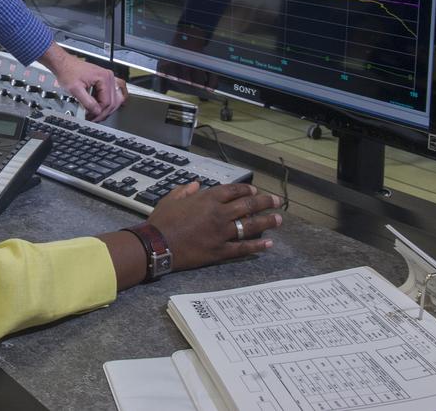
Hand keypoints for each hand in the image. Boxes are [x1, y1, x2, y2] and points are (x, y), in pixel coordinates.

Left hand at [38, 42, 124, 121]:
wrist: (63, 64)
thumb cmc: (68, 71)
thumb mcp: (75, 89)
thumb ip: (87, 102)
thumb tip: (96, 112)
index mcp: (104, 78)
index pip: (107, 102)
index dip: (99, 113)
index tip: (91, 118)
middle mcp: (109, 77)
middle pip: (113, 101)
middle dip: (103, 113)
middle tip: (93, 119)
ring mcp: (108, 78)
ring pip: (115, 99)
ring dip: (106, 109)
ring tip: (96, 115)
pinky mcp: (105, 80)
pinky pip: (113, 94)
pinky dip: (109, 102)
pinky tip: (103, 107)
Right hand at [149, 182, 281, 272]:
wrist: (156, 245)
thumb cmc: (161, 221)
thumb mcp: (170, 199)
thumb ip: (184, 190)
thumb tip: (196, 185)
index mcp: (207, 199)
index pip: (233, 190)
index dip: (246, 189)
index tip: (255, 190)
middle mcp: (218, 213)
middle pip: (248, 205)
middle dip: (265, 202)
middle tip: (277, 201)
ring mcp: (221, 233)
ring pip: (250, 225)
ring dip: (267, 221)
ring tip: (279, 219)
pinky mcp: (220, 251)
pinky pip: (243, 247)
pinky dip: (257, 246)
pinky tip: (268, 244)